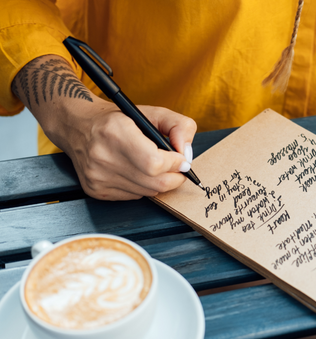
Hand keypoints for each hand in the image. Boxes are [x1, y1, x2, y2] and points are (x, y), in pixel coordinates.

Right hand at [12, 55, 196, 200]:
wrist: (76, 125)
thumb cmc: (117, 119)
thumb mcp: (152, 112)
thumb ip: (179, 126)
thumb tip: (187, 153)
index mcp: (115, 132)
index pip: (155, 164)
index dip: (175, 164)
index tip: (180, 159)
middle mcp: (102, 156)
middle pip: (155, 183)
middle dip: (174, 177)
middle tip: (176, 167)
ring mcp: (97, 176)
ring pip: (147, 192)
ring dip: (158, 182)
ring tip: (154, 166)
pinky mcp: (95, 190)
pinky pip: (134, 197)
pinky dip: (142, 187)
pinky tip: (136, 172)